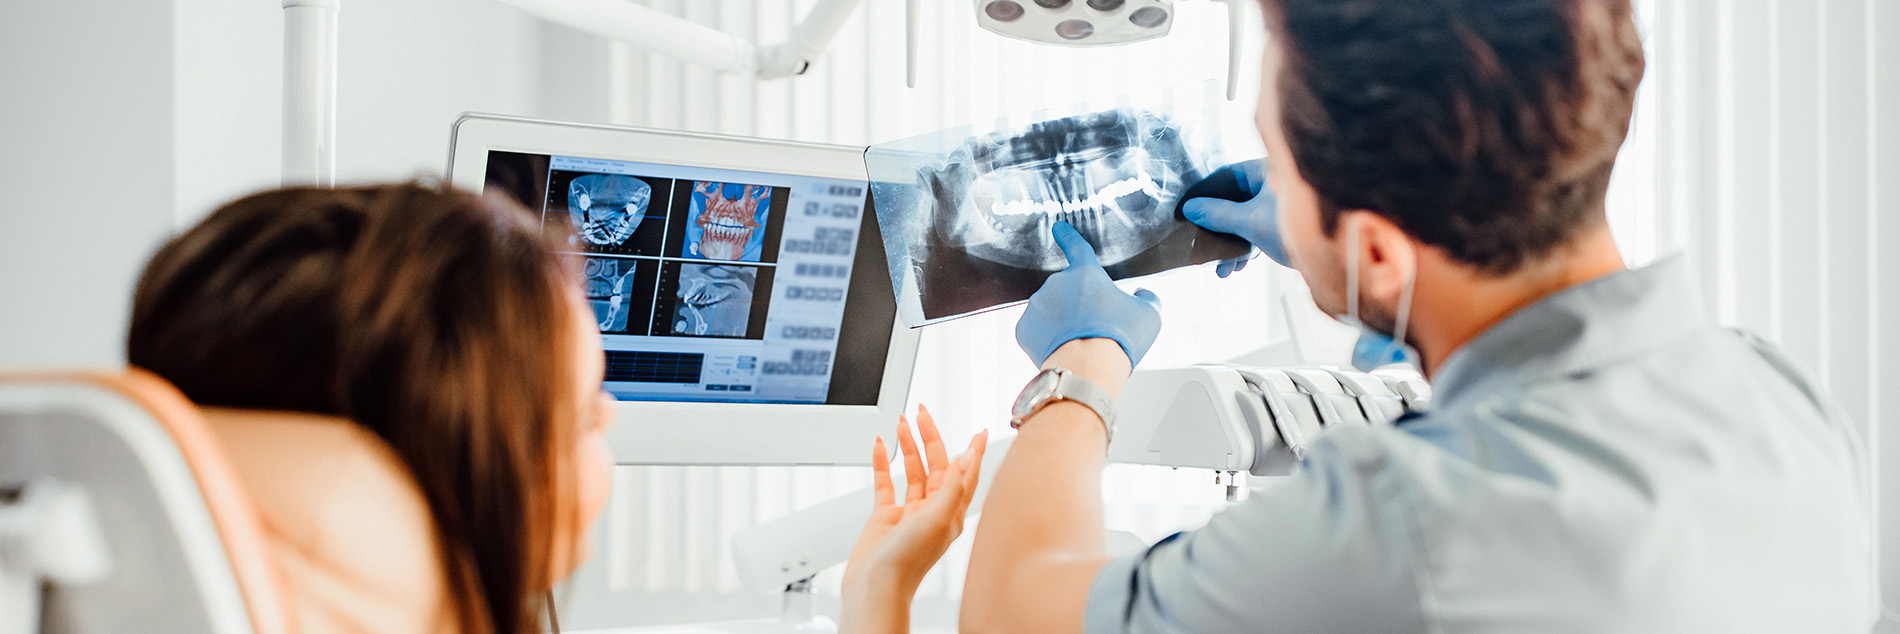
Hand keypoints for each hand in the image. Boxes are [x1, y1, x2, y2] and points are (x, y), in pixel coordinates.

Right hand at [842, 406, 987, 609]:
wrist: (876, 586)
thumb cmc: (908, 561)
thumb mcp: (938, 519)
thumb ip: (952, 487)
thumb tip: (966, 458)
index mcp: (951, 512)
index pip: (966, 474)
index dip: (973, 452)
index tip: (979, 430)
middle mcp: (932, 510)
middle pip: (936, 465)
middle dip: (930, 438)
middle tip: (923, 413)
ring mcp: (908, 513)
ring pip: (912, 471)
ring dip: (907, 447)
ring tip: (901, 424)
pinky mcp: (885, 517)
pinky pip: (885, 484)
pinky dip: (882, 464)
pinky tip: (880, 447)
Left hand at [1015, 221, 1162, 367]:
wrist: (1088, 369)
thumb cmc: (1119, 339)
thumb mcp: (1149, 315)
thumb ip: (1147, 298)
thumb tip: (1142, 294)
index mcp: (1085, 274)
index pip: (1077, 247)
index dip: (1068, 237)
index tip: (1058, 228)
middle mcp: (1056, 283)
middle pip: (1068, 291)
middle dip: (1078, 306)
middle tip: (1095, 330)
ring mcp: (1036, 305)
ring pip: (1050, 311)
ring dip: (1062, 323)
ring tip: (1080, 344)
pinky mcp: (1024, 329)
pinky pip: (1036, 330)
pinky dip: (1047, 339)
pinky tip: (1063, 350)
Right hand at [1181, 159, 1289, 275]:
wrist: (1342, 256)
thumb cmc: (1299, 227)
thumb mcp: (1251, 222)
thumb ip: (1219, 214)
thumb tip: (1191, 209)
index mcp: (1268, 169)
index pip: (1226, 175)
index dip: (1205, 193)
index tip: (1187, 210)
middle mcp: (1275, 182)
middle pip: (1235, 200)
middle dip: (1217, 227)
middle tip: (1201, 244)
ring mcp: (1282, 203)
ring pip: (1246, 218)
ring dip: (1232, 243)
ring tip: (1221, 269)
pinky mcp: (1288, 222)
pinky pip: (1259, 230)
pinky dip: (1248, 246)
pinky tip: (1239, 266)